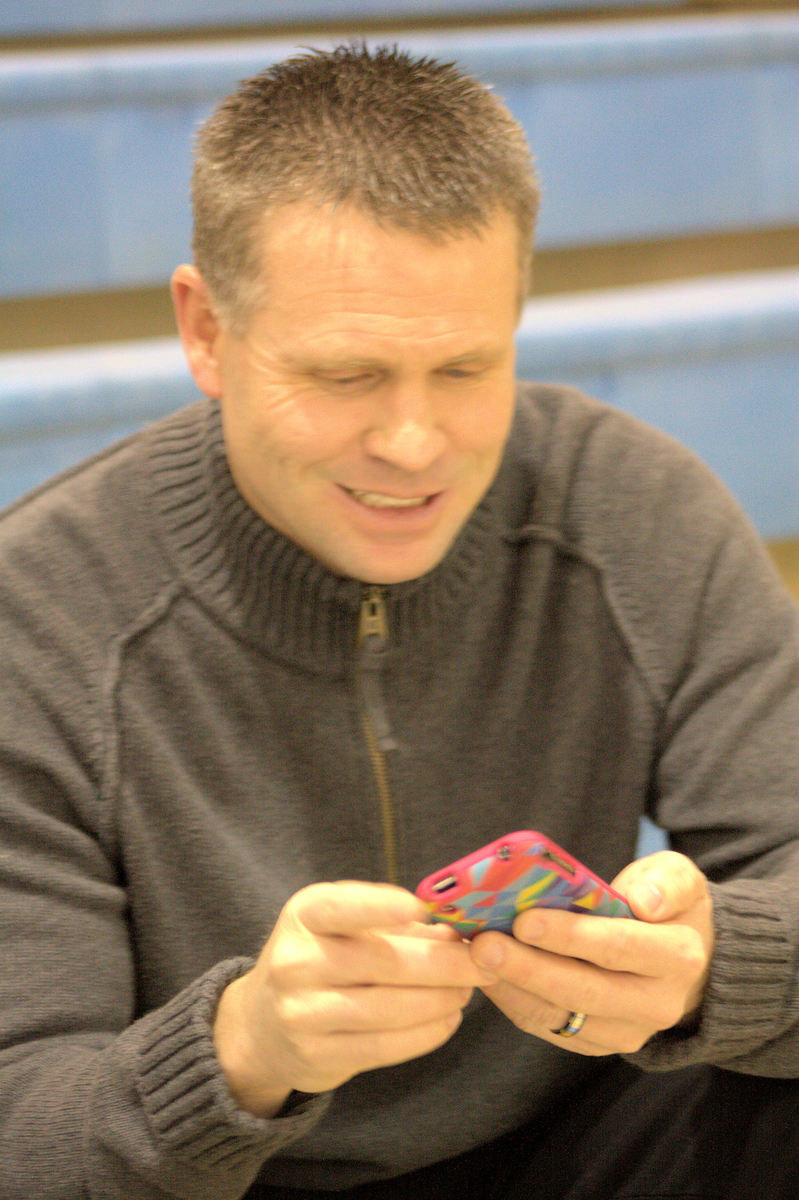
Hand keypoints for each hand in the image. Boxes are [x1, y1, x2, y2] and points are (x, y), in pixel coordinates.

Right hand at [213, 881, 492, 1115]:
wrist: (262, 1025)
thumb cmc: (320, 958)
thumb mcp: (339, 925)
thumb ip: (392, 923)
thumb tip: (455, 932)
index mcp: (304, 915)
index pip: (341, 907)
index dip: (383, 906)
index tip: (424, 909)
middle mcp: (296, 962)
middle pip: (382, 962)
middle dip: (444, 962)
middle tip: (484, 960)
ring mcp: (302, 1013)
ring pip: (390, 1008)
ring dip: (442, 999)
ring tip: (468, 990)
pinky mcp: (317, 1056)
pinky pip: (385, 1047)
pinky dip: (426, 1033)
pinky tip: (448, 1019)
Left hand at [469, 851, 713, 1055]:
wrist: (684, 961)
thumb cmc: (667, 906)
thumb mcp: (679, 879)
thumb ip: (667, 882)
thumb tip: (643, 901)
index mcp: (678, 957)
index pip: (619, 948)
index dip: (570, 936)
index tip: (525, 920)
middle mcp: (656, 1004)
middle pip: (583, 990)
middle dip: (527, 967)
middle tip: (483, 944)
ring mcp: (627, 1031)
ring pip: (561, 1015)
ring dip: (513, 987)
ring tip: (476, 957)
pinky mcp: (599, 1044)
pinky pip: (549, 1028)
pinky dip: (514, 1002)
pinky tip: (488, 975)